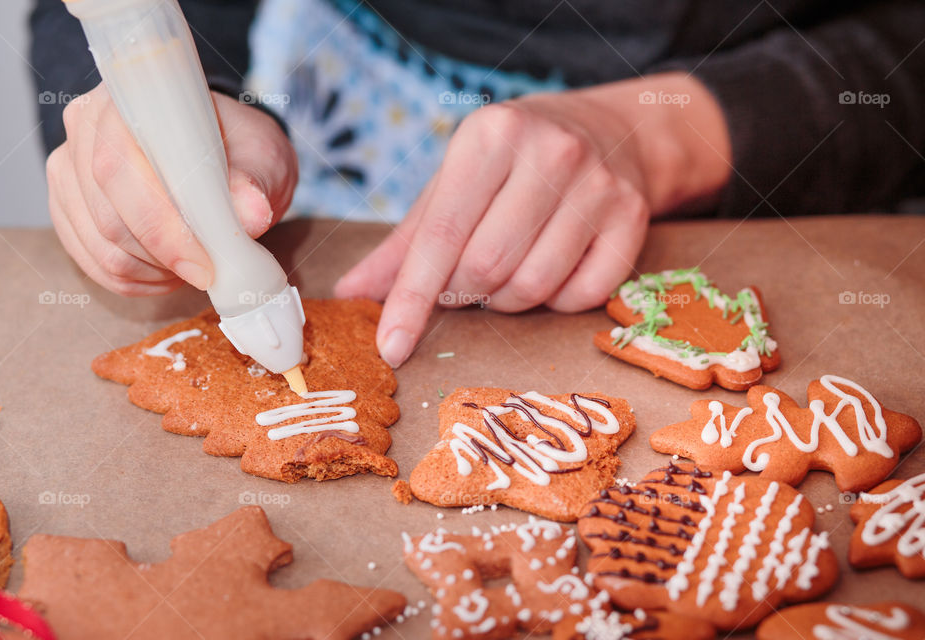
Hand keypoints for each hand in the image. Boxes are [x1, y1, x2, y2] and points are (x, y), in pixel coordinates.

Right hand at [46, 83, 296, 294]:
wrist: (226, 152)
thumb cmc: (240, 149)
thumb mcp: (262, 157)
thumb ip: (255, 182)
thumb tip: (252, 213)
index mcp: (128, 103)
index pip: (121, 172)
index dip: (161, 229)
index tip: (205, 264)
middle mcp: (85, 129)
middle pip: (108, 218)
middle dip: (163, 257)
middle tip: (208, 272)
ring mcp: (68, 170)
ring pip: (100, 248)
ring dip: (151, 272)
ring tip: (193, 267)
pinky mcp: (68, 207)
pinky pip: (92, 262)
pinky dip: (135, 280)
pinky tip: (167, 272)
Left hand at [335, 73, 731, 366]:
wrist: (609, 132)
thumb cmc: (512, 164)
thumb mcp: (453, 184)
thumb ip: (404, 243)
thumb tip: (351, 292)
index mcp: (490, 136)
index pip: (440, 236)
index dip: (412, 298)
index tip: (390, 347)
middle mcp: (550, 152)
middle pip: (486, 268)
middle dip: (463, 293)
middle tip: (465, 280)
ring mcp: (598, 185)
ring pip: (533, 287)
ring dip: (507, 299)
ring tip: (508, 269)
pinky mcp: (633, 217)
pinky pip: (582, 297)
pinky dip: (556, 300)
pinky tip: (553, 267)